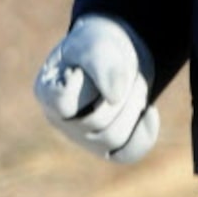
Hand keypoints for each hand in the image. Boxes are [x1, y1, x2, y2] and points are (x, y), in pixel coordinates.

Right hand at [34, 15, 158, 163]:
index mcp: (47, 93)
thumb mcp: (97, 42)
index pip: (64, 103)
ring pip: (112, 138)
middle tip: (129, 69)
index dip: (86, 84)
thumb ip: (100, 63)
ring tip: (136, 85)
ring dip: (134, 107)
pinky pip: (126, 154)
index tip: (90, 66)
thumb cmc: (99, 47)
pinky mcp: (106, 147)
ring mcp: (82, 138)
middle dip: (122, 92)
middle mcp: (60, 121)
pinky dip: (143, 134)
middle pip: (94, 122)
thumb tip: (113, 98)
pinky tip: (150, 112)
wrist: (120, 55)